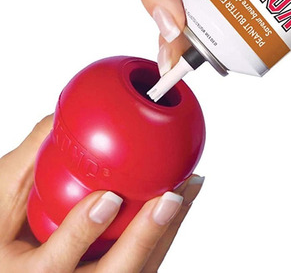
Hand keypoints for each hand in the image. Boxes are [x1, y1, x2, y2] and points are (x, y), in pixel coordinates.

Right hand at [0, 115, 203, 271]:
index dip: (81, 234)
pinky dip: (167, 230)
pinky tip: (182, 198)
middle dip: (144, 239)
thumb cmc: (2, 229)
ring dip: (167, 229)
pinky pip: (147, 262)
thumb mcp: (1, 196)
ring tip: (187, 188)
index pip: (51, 267)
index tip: (107, 200)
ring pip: (138, 270)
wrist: (15, 256)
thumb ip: (28, 160)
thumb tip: (61, 116)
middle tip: (169, 199)